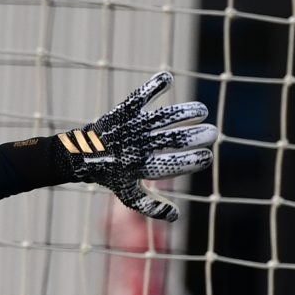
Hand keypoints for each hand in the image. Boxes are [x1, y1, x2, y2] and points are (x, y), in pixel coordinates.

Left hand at [53, 70, 217, 220]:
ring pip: (161, 118)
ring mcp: (131, 128)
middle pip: (170, 140)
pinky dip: (152, 87)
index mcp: (139, 168)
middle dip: (194, 136)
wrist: (82, 156)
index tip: (207, 157)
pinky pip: (139, 97)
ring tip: (202, 110)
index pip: (169, 165)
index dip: (190, 161)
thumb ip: (152, 206)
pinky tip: (167, 78)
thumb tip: (177, 216)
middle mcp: (135, 147)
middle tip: (212, 133)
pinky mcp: (124, 112)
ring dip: (183, 112)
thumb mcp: (129, 195)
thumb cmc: (111, 176)